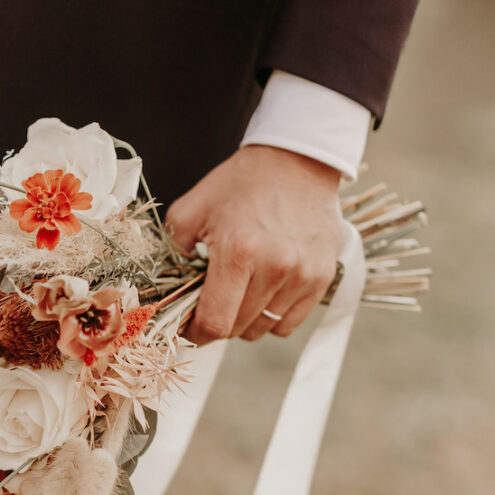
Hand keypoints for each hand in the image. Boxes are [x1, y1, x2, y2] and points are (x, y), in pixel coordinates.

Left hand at [165, 145, 342, 342]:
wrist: (297, 160)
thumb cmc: (241, 184)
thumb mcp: (191, 209)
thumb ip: (173, 253)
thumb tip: (171, 291)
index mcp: (238, 253)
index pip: (215, 323)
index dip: (196, 333)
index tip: (190, 327)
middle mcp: (275, 268)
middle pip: (238, 329)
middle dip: (219, 322)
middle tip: (213, 300)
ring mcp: (303, 275)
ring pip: (264, 329)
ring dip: (246, 319)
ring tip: (242, 289)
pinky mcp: (322, 277)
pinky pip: (290, 322)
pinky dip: (273, 316)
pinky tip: (265, 290)